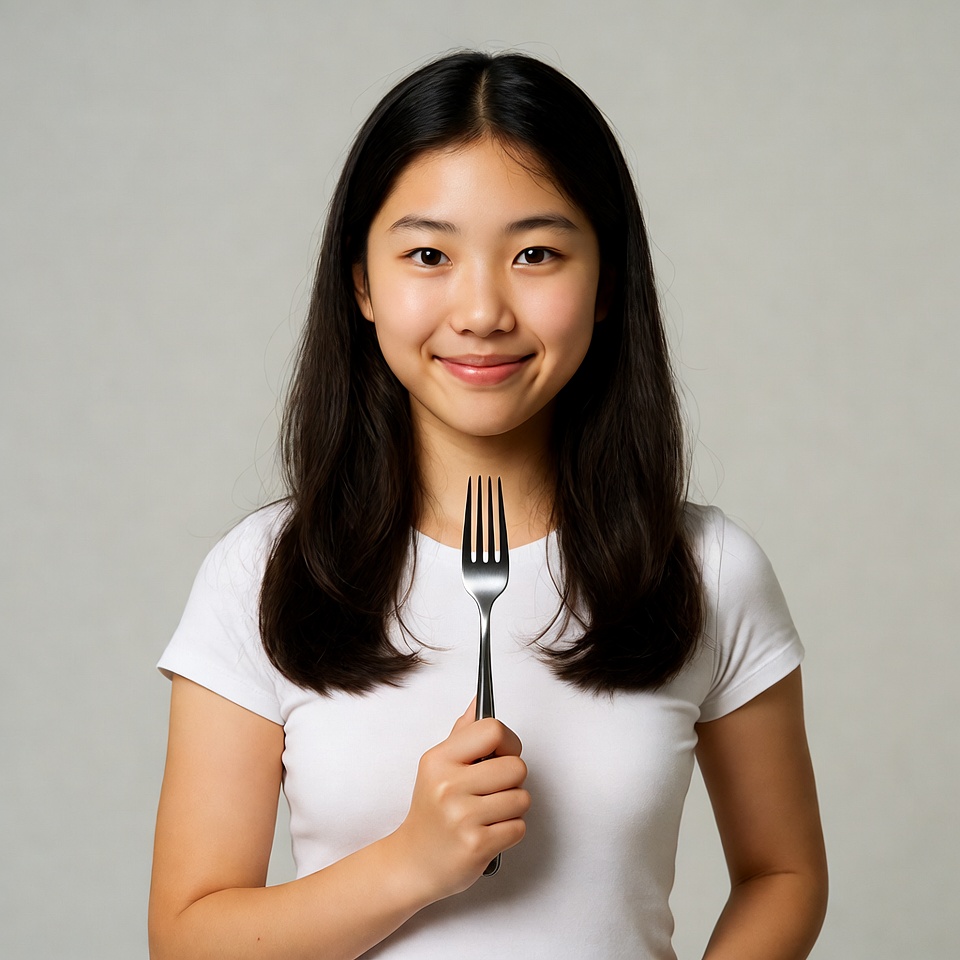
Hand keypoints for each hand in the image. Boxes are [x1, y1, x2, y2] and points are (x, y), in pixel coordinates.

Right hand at [388, 702, 529, 902]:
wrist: (412, 863)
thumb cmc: (430, 811)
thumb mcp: (437, 768)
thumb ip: (462, 734)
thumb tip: (478, 701)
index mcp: (439, 759)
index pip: (492, 730)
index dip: (508, 742)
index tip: (503, 753)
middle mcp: (448, 785)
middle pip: (516, 766)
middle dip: (513, 780)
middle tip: (494, 790)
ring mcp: (462, 817)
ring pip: (522, 798)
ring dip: (512, 808)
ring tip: (489, 813)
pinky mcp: (476, 845)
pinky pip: (519, 827)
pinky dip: (510, 831)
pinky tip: (488, 832)